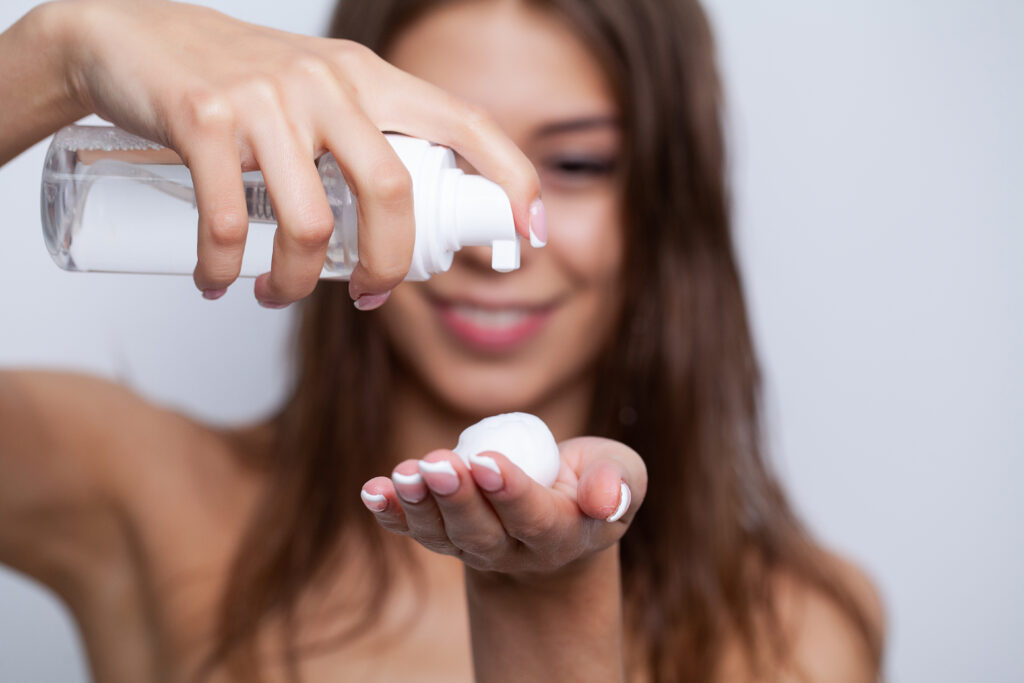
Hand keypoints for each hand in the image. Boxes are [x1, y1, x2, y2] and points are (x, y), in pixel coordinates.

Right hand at [50, 0, 539, 305]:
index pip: (466, 124)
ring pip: (308, 221)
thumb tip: (406, 231)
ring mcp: (265, 98)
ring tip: (274, 294)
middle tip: (369, 296)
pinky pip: (227, 222)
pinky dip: (222, 269)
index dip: (512, 179)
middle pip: (392, 192)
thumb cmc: (237, 84)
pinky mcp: (203, 116)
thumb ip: (364, 146)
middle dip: (389, 265)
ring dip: (293, 282)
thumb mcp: (319, 96)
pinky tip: (216, 281)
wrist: (128, 40)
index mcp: (369, 79)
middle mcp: (327, 82)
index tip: (530, 236)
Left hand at [359, 437, 646, 578]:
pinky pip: (414, 528)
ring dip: (418, 505)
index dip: (510, 492)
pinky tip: (371, 491)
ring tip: (404, 473)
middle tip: (437, 464)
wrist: (560, 513)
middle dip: (457, 498)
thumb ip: (620, 483)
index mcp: (564, 535)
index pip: (535, 520)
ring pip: (443, 534)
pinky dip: (390, 512)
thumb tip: (605, 499)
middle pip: (481, 533)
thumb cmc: (593, 484)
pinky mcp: (445, 534)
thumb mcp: (624, 476)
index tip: (485, 460)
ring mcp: (475, 546)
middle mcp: (515, 550)